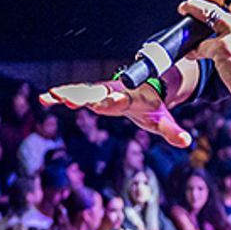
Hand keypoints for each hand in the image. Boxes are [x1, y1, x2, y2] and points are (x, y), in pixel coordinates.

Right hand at [39, 81, 190, 148]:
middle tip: (70, 98)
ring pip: (83, 92)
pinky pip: (74, 94)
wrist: (145, 87)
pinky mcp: (92, 95)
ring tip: (51, 96)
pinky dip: (60, 96)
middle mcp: (114, 91)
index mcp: (132, 97)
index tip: (105, 102)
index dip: (114, 101)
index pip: (122, 99)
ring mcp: (101, 92)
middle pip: (98, 93)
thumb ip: (172, 131)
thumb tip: (186, 141)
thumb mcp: (163, 120)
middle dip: (84, 96)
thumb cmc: (153, 107)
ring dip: (67, 94)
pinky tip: (44, 99)